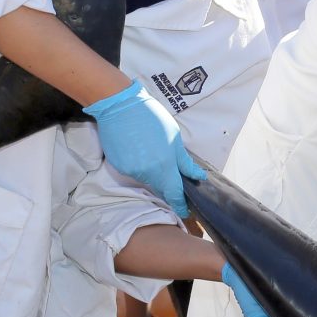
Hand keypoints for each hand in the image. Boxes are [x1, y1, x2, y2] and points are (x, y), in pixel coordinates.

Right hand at [83, 80, 204, 217]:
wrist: (120, 106)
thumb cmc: (151, 117)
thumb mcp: (174, 137)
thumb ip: (184, 161)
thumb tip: (197, 176)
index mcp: (164, 166)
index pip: (174, 194)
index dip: (180, 205)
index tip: (185, 211)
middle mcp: (146, 173)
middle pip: (160, 188)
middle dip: (168, 188)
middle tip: (174, 180)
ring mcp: (131, 170)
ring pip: (147, 179)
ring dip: (153, 174)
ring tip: (154, 154)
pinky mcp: (119, 166)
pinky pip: (134, 172)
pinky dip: (140, 166)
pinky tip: (140, 151)